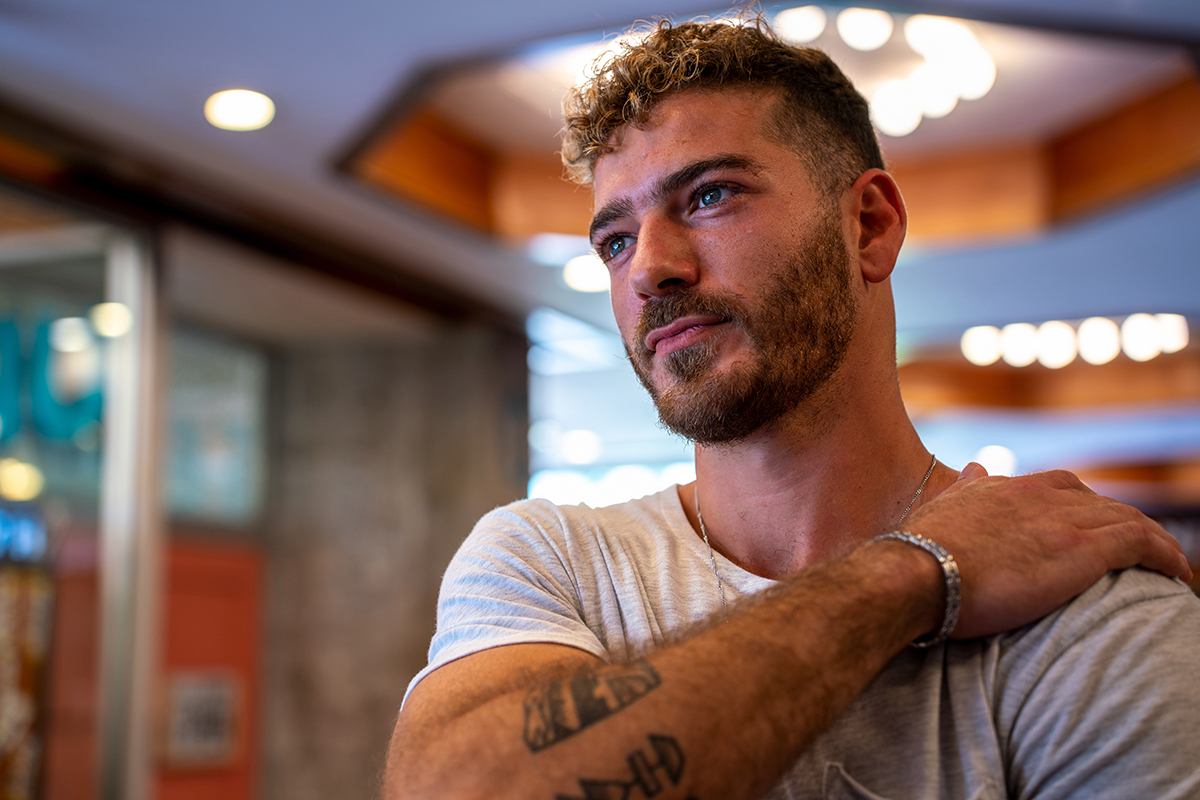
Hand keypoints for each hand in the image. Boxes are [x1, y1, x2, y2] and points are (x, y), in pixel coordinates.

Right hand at [905, 464, 1191, 638]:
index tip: (1090, 531)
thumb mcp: (941, 509)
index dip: (1081, 509)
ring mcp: (1063, 519)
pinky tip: (1180, 577)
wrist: (916, 571)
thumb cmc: (918, 553)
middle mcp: (1038, 495)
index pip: (1058, 488)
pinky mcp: (1083, 548)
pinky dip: (1168, 557)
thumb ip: (965, 489)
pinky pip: (1143, 543)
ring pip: (1128, 520)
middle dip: (1121, 525)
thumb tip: (977, 466)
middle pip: (1099, 502)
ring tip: (1169, 569)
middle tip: (1137, 555)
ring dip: (1154, 543)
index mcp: (1004, 488)